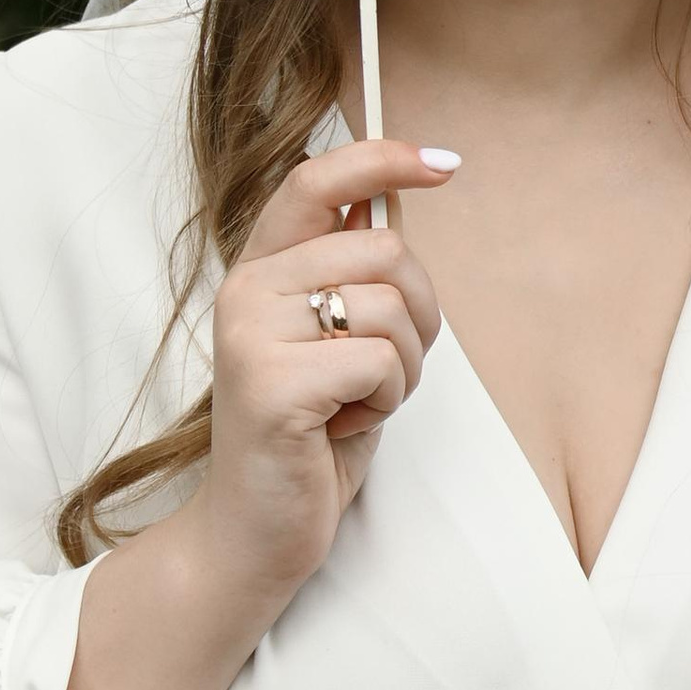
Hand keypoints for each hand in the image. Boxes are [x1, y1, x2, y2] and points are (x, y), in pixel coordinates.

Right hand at [194, 139, 451, 612]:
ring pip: (391, 307)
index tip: (444, 163)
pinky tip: (342, 427)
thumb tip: (395, 199)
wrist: (254, 530)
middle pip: (386, 249)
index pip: (315, 182)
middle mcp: (246, 289)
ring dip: (404, 367)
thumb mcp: (338, 340)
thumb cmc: (310, 434)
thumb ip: (355, 275)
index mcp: (261, 269)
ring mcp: (252, 334)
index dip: (383, 159)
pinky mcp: (272, 383)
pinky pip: (380, 362)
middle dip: (421, 313)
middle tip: (388, 368)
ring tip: (358, 402)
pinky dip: (386, 401)